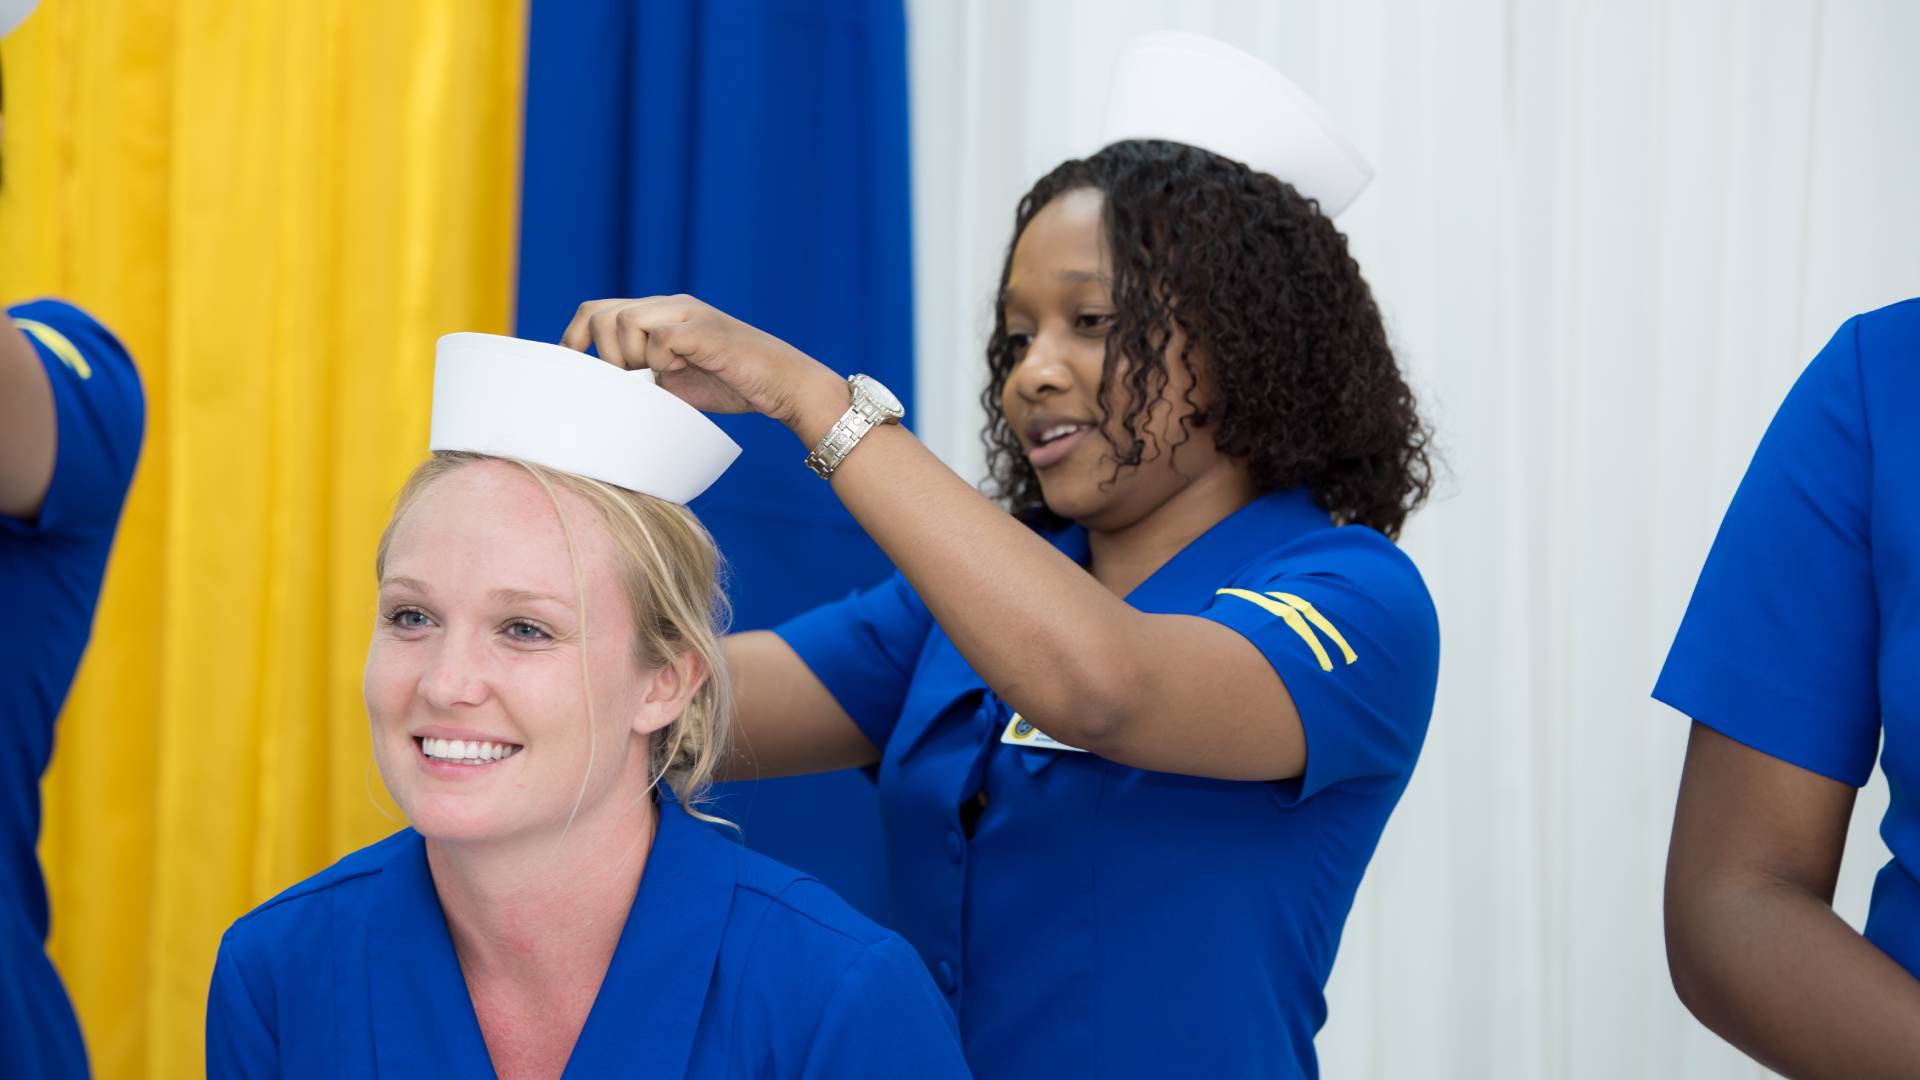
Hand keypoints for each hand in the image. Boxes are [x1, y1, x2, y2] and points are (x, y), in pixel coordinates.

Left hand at [560, 295, 839, 428]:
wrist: (786, 385)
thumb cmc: (734, 385)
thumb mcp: (675, 382)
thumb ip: (642, 378)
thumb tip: (601, 394)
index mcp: (660, 313)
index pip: (598, 310)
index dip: (576, 336)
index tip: (572, 364)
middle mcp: (671, 306)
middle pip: (605, 314)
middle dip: (606, 355)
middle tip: (631, 381)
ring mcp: (689, 315)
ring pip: (627, 322)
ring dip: (632, 358)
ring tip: (658, 377)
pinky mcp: (705, 330)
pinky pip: (660, 338)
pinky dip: (661, 360)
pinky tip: (681, 371)